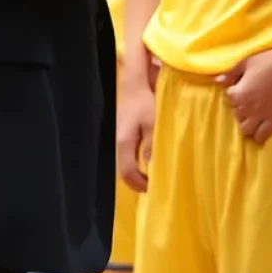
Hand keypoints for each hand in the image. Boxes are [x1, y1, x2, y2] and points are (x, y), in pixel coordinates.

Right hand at [116, 77, 155, 191]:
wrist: (134, 84)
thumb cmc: (145, 102)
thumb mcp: (153, 123)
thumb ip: (152, 145)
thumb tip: (152, 166)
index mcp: (124, 143)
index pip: (127, 172)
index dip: (139, 183)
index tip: (152, 189)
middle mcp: (118, 143)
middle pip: (123, 170)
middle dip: (136, 181)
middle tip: (151, 186)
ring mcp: (119, 138)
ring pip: (124, 163)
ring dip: (135, 172)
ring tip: (150, 176)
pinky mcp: (123, 133)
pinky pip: (127, 154)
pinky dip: (135, 162)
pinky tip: (146, 161)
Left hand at [218, 44, 271, 143]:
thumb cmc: (269, 59)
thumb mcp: (247, 62)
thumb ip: (231, 73)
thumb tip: (217, 81)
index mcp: (239, 93)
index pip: (228, 98)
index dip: (235, 91)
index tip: (243, 85)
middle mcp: (248, 108)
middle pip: (236, 114)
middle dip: (241, 107)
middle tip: (250, 98)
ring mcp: (262, 116)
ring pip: (246, 129)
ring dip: (247, 122)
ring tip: (254, 114)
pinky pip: (261, 136)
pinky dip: (258, 135)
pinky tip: (261, 127)